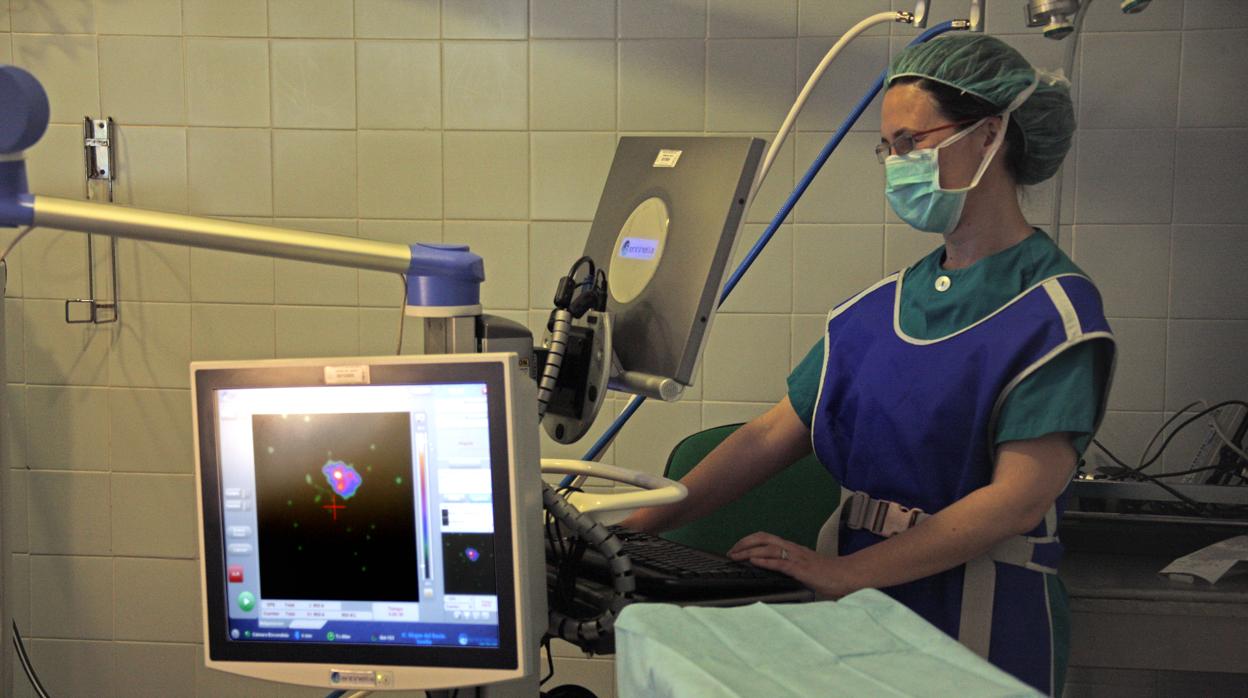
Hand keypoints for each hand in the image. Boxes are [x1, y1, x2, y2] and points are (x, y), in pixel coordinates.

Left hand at [727, 532, 861, 599]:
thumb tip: (774, 577)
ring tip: (736, 556)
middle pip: (763, 538)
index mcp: (793, 549)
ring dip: (749, 551)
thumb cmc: (830, 576)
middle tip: (730, 552)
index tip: (736, 548)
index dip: (749, 541)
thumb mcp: (805, 571)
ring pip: (768, 548)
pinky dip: (765, 561)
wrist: (849, 576)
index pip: (767, 539)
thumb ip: (791, 571)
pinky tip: (754, 562)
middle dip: (744, 543)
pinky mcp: (802, 569)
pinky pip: (781, 562)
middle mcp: (793, 549)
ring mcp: (797, 558)